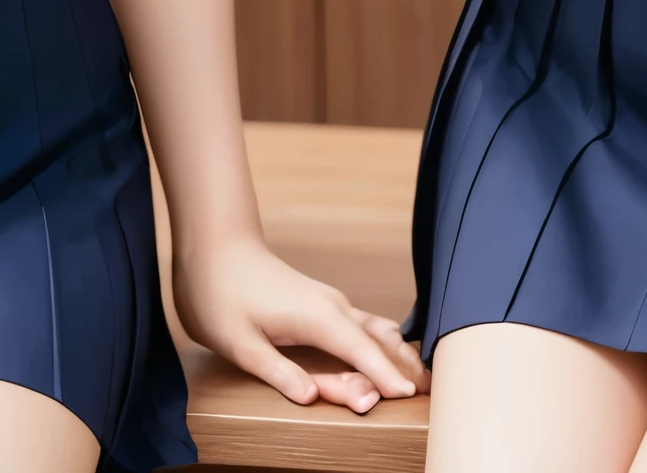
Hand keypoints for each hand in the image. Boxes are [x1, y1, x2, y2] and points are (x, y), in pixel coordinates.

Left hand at [173, 232, 426, 414]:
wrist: (215, 247)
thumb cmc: (220, 294)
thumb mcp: (240, 343)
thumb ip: (279, 372)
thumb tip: (312, 398)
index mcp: (316, 317)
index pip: (361, 352)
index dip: (385, 375)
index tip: (409, 396)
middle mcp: (332, 306)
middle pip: (379, 341)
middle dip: (404, 367)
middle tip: (430, 395)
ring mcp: (330, 302)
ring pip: (376, 331)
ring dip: (398, 356)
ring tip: (424, 380)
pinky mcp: (324, 304)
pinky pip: (364, 325)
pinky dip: (383, 343)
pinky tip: (395, 352)